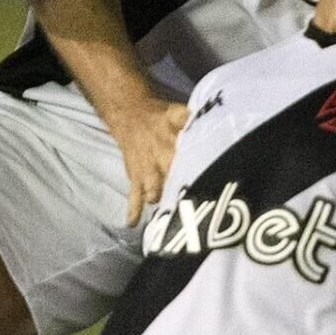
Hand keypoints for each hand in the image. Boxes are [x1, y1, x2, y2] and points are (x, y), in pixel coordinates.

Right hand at [107, 94, 188, 224]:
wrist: (128, 118)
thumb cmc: (159, 118)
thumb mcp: (174, 111)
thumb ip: (186, 117)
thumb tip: (201, 117)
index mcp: (173, 137)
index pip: (186, 143)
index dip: (196, 152)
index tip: (208, 163)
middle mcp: (160, 154)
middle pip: (171, 168)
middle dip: (180, 180)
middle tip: (193, 195)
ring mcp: (147, 169)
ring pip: (152, 184)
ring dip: (157, 194)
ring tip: (161, 206)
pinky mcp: (136, 178)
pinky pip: (134, 195)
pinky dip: (134, 209)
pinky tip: (133, 223)